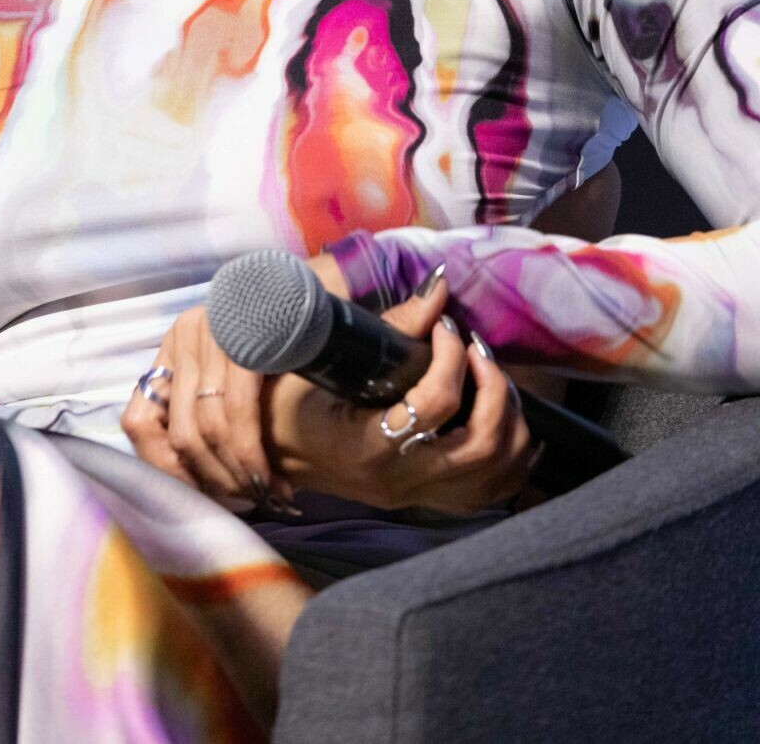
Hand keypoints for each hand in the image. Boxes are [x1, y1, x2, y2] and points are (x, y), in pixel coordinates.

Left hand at [121, 296, 288, 509]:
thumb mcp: (225, 378)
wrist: (313, 301)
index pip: (139, 422)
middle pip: (180, 434)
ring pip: (209, 428)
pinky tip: (271, 477)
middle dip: (212, 480)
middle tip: (242, 503)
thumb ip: (198, 415)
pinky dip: (252, 453)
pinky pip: (239, 412)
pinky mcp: (244, 339)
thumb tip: (188, 483)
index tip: (198, 497)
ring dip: (236, 474)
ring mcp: (212, 332)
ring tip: (260, 493)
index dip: (164, 469)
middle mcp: (183, 335)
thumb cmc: (274, 348)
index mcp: (170, 348)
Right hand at [261, 264, 541, 514]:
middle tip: (474, 348)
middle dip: (493, 386)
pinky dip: (513, 453)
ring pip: (498, 471)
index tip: (441, 326)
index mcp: (368, 448)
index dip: (451, 358)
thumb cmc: (286, 403)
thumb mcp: (323, 360)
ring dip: (509, 417)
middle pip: (482, 445)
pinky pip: (494, 489)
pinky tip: (505, 416)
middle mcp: (401, 481)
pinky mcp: (428, 499)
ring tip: (487, 375)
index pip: (436, 407)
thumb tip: (439, 286)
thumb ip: (388, 325)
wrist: (272, 454)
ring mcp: (418, 496)